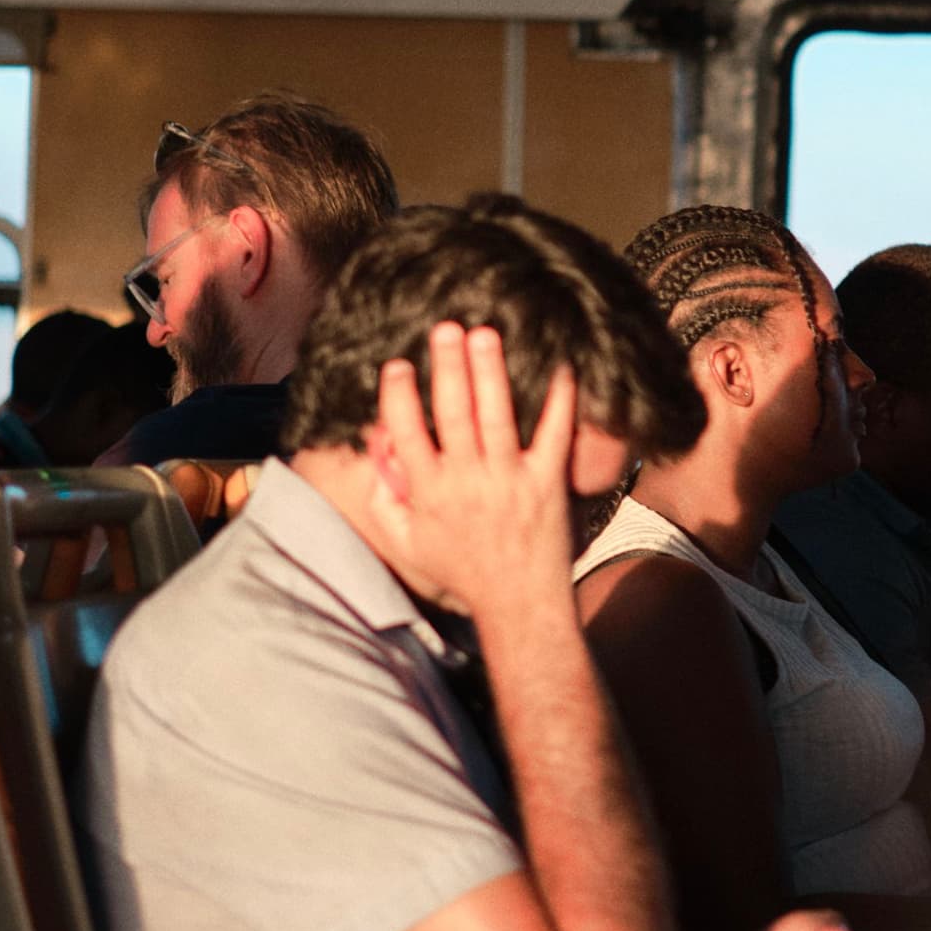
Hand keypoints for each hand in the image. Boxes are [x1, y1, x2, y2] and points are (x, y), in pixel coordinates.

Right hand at [370, 324, 576, 620]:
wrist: (518, 603)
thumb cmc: (461, 571)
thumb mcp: (409, 544)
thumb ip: (383, 502)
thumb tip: (370, 455)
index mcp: (429, 492)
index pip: (406, 434)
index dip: (398, 396)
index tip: (398, 363)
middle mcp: (467, 481)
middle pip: (452, 414)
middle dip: (447, 367)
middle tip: (445, 328)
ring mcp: (509, 480)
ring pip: (497, 416)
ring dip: (490, 372)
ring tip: (486, 333)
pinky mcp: (546, 482)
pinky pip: (553, 435)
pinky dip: (558, 401)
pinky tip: (559, 367)